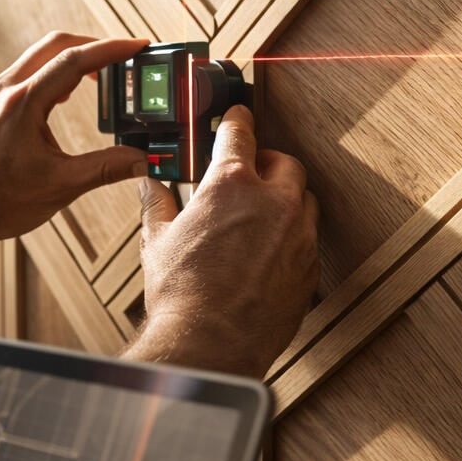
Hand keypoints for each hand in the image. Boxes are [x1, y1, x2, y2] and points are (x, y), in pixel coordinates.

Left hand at [0, 32, 149, 258]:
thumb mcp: (61, 186)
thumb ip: (106, 168)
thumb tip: (142, 159)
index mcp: (23, 104)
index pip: (74, 60)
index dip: (111, 50)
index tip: (137, 46)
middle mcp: (7, 90)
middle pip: (58, 44)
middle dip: (96, 45)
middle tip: (125, 56)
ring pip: (42, 54)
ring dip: (76, 56)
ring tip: (106, 73)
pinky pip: (31, 70)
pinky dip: (58, 70)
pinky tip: (73, 89)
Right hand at [127, 105, 318, 378]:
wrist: (210, 344)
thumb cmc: (182, 296)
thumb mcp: (158, 241)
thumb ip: (158, 205)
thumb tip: (152, 187)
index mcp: (232, 185)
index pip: (241, 132)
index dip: (237, 119)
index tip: (238, 116)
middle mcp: (273, 203)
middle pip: (284, 162)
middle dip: (268, 163)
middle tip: (249, 174)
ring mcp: (298, 235)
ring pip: (303, 199)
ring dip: (286, 198)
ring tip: (262, 213)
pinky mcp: (309, 267)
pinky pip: (308, 238)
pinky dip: (293, 235)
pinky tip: (271, 249)